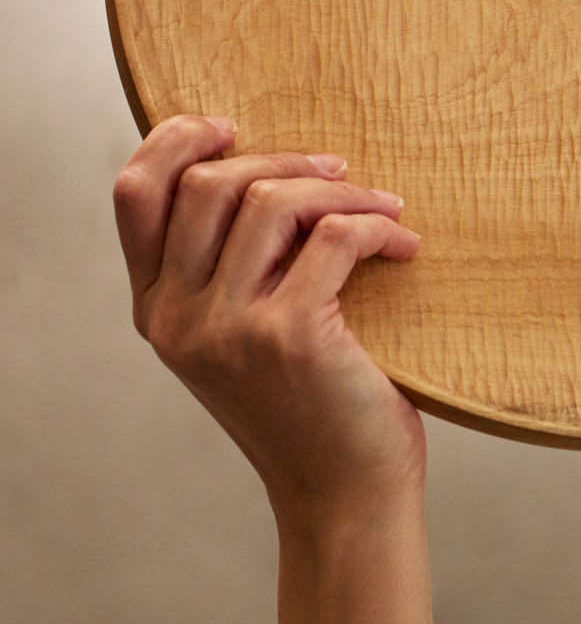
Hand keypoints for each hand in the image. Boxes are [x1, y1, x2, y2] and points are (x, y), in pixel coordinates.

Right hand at [113, 114, 425, 524]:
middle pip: (209, 182)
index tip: (235, 126)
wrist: (344, 496)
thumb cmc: (309, 404)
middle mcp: (178, 319)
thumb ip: (230, 264)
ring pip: (271, 199)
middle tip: (339, 172)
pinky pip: (332, 236)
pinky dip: (375, 226)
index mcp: (157, 310)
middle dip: (284, 158)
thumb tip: (267, 163)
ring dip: (341, 190)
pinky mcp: (289, 336)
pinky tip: (402, 247)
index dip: (177, 139)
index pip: (135, 193)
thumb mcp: (242, 333)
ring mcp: (228, 329)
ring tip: (384, 210)